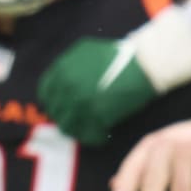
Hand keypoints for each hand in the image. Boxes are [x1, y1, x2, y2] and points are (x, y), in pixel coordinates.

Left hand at [37, 36, 157, 144]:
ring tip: (89, 131)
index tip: (61, 109)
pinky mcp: (98, 115)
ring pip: (69, 127)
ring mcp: (81, 102)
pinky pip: (88, 134)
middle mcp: (67, 86)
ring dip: (78, 131)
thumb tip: (60, 84)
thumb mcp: (85, 52)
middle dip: (66, 118)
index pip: (46, 94)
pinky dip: (94, 138)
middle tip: (78, 122)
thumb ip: (68, 67)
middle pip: (56, 113)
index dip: (54, 104)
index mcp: (62, 70)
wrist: (144, 62)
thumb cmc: (118, 56)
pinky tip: (102, 136)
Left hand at [111, 110, 190, 190]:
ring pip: (183, 188)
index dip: (126, 184)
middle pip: (155, 180)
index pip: (133, 167)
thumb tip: (113, 187)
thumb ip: (140, 170)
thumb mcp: (162, 155)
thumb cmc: (188, 148)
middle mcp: (167, 145)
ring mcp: (190, 147)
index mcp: (150, 147)